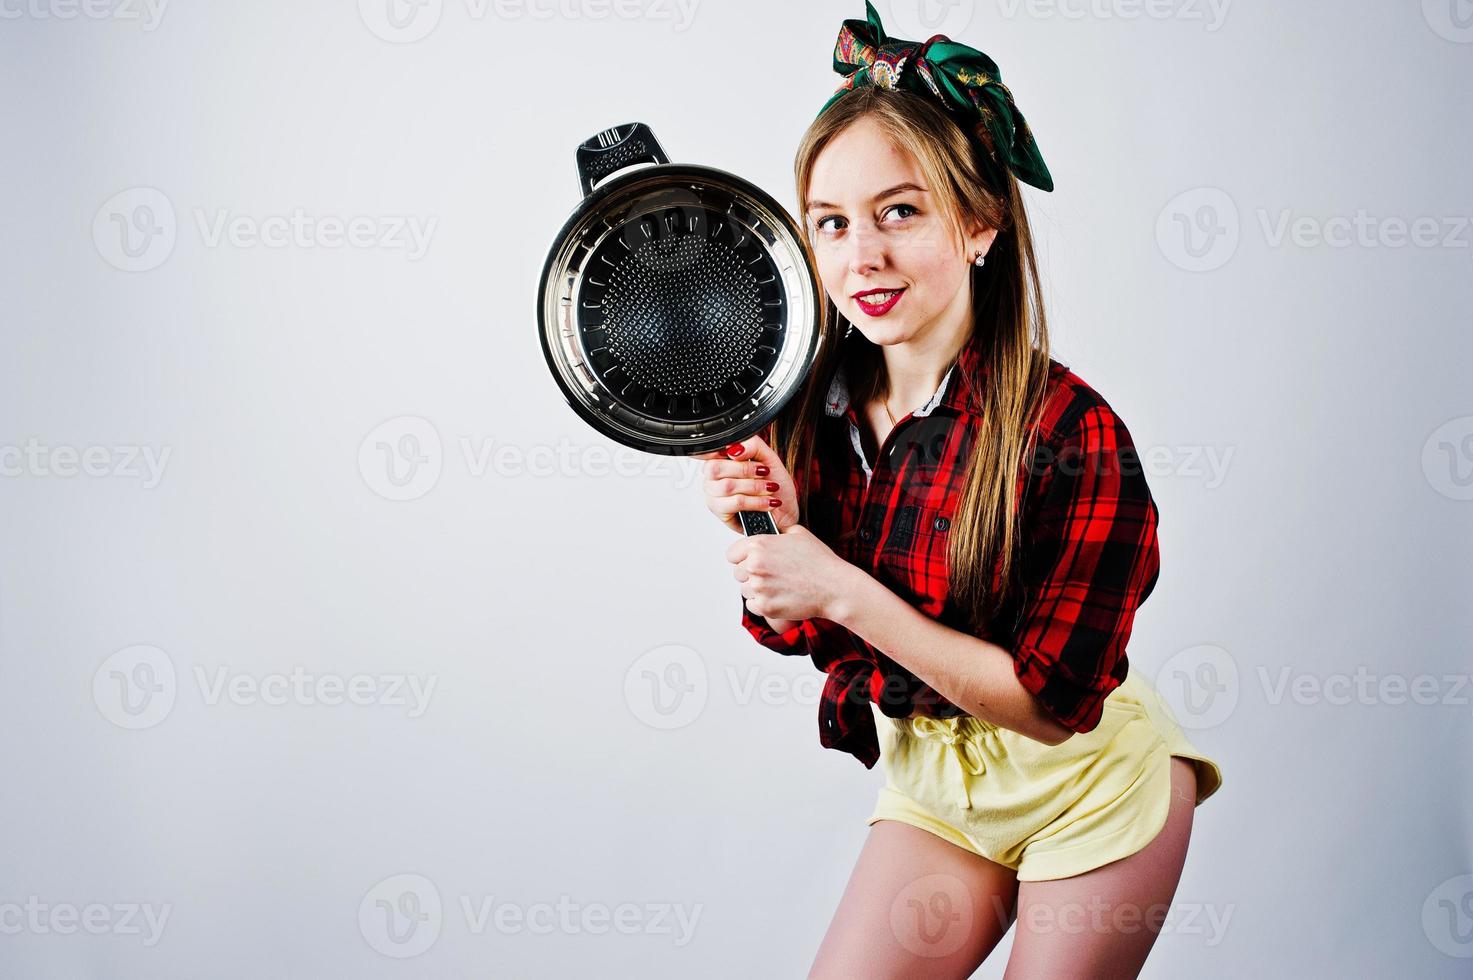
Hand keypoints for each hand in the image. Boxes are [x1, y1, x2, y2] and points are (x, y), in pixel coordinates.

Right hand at [692, 434, 799, 533]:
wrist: (785, 508)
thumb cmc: (774, 483)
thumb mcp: (768, 457)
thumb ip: (751, 445)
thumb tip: (735, 449)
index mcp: (719, 459)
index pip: (709, 451)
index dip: (724, 452)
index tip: (743, 455)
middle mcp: (712, 477)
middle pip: (714, 468)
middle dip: (745, 470)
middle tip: (763, 472)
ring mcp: (714, 496)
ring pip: (727, 486)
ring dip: (755, 487)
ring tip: (769, 488)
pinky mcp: (721, 513)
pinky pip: (736, 503)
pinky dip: (756, 501)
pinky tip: (767, 501)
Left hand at [725, 523, 856, 623]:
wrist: (834, 587)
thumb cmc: (820, 561)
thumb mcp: (798, 534)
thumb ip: (776, 533)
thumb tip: (768, 532)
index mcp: (759, 545)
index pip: (732, 554)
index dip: (741, 557)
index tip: (748, 561)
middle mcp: (755, 566)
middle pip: (738, 573)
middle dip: (751, 574)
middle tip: (771, 576)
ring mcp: (759, 588)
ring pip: (745, 590)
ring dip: (757, 590)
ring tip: (779, 586)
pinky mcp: (765, 607)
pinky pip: (752, 606)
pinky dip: (763, 604)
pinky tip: (779, 597)